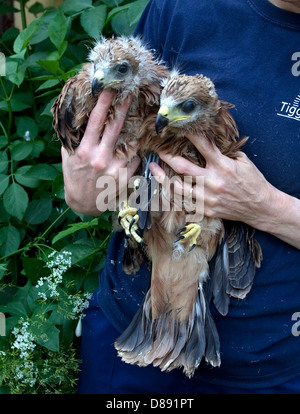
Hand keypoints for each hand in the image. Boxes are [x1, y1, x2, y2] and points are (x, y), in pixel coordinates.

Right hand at [61, 89, 139, 215]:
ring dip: (131, 133)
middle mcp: (100, 158)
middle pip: (115, 127)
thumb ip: (75, 139)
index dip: (104, 103)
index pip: (96, 121)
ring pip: (129, 143)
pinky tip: (129, 152)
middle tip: (130, 93)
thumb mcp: (69, 157)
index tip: (110, 88)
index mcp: (84, 150)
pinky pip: (134, 159)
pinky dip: (133, 153)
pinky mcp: (124, 178)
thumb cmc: (74, 176)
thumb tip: (81, 117)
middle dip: (123, 108)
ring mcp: (114, 168)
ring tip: (134, 127)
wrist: (82, 203)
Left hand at [149, 133, 299, 248]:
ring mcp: (207, 198)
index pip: (203, 146)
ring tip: (153, 169)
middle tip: (158, 150)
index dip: (190, 135)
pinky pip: (184, 203)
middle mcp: (212, 182)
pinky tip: (165, 188)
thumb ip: (224, 153)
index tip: (179, 127)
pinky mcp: (206, 210)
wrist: (260, 207)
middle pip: (183, 168)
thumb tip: (208, 143)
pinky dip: (173, 195)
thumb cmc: (253, 182)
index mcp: (223, 166)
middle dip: (167, 157)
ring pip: (177, 188)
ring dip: (162, 178)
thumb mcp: (243, 161)